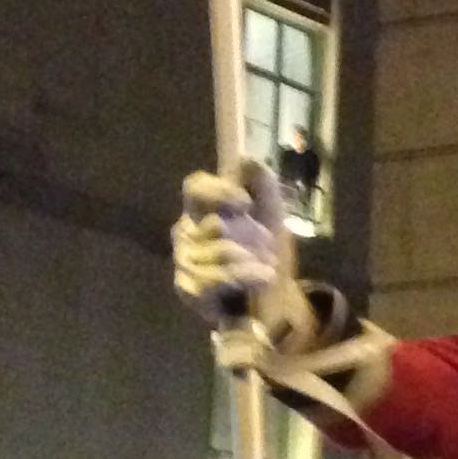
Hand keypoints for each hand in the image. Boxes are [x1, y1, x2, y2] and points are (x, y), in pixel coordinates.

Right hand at [171, 164, 306, 333]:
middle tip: (267, 245)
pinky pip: (217, 279)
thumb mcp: (272, 215)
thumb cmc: (264, 253)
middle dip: (251, 235)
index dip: (219, 191)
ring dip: (253, 260)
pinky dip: (245, 277)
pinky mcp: (189, 290)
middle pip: (216, 223)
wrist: (273, 300)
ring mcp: (184, 262)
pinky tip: (260, 279)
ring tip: (266, 267)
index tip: (246, 202)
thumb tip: (248, 158)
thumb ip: (263, 185)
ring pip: (221, 252)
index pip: (195, 188)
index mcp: (200, 210)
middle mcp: (185, 233)